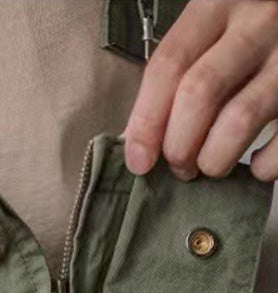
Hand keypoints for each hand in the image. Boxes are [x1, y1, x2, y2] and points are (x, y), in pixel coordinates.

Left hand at [123, 0, 277, 181]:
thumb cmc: (251, 28)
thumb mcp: (214, 24)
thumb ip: (181, 68)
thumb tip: (140, 139)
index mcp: (218, 3)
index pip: (169, 65)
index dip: (146, 121)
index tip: (139, 161)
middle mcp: (257, 23)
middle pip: (199, 93)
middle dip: (178, 146)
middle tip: (179, 166)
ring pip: (239, 120)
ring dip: (214, 159)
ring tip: (211, 165)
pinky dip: (263, 166)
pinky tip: (255, 164)